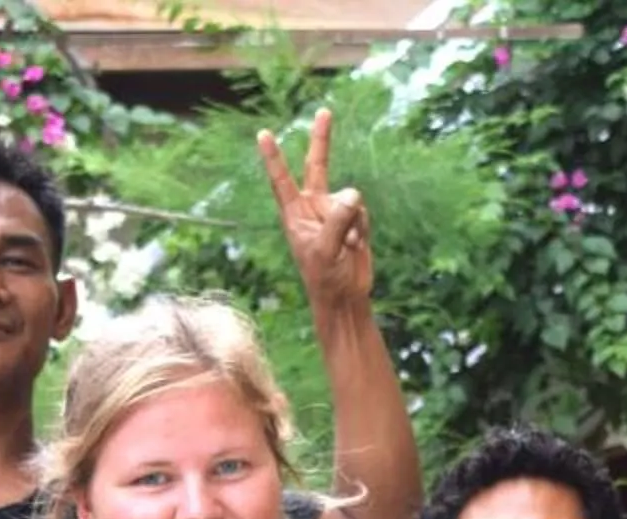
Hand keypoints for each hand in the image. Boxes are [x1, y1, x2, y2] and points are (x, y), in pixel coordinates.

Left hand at [257, 109, 372, 321]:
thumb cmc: (324, 278)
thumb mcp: (325, 249)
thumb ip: (337, 219)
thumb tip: (354, 192)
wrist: (344, 298)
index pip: (282, 180)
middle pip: (317, 166)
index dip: (273, 157)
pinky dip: (363, 227)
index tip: (263, 134)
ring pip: (350, 198)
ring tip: (347, 245)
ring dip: (353, 221)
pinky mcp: (354, 222)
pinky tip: (356, 246)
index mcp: (294, 215)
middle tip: (324, 111)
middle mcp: (313, 208)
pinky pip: (363, 211)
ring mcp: (334, 213)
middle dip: (322, 140)